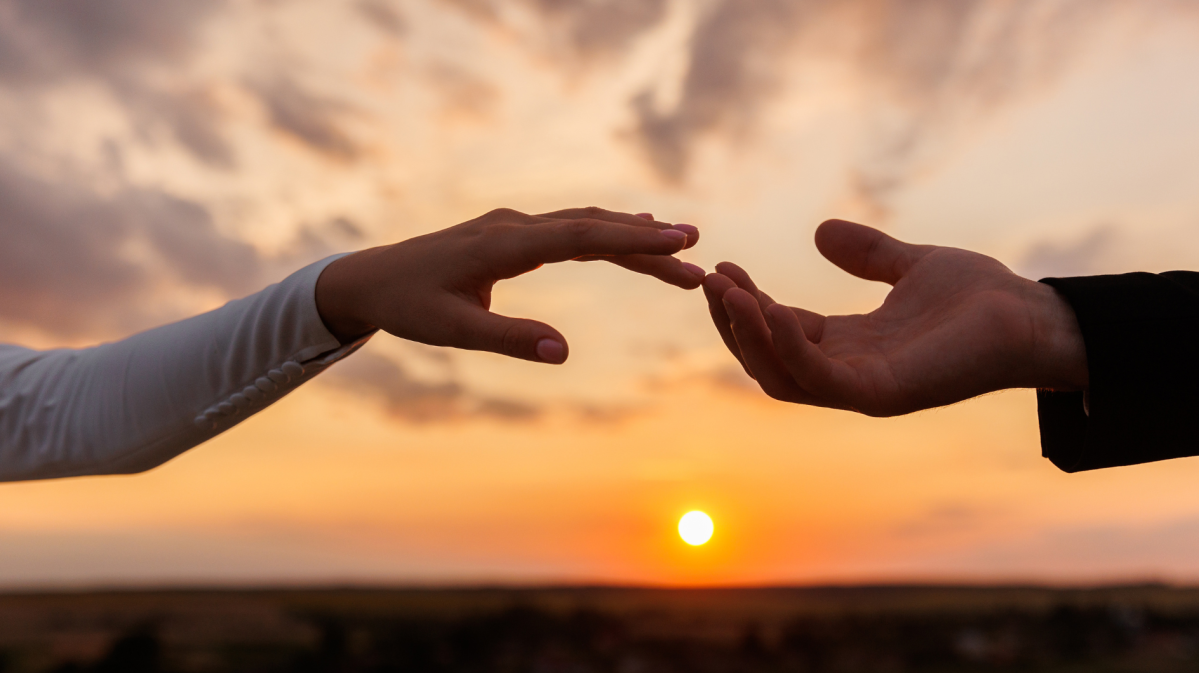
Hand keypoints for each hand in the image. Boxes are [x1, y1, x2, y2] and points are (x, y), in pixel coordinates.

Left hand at [315, 207, 702, 362]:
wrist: (369, 279)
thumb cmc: (408, 306)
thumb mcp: (452, 330)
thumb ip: (508, 339)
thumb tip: (563, 353)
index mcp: (504, 245)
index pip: (582, 236)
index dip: (634, 240)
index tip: (680, 242)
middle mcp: (514, 226)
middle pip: (594, 227)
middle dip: (646, 241)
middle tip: (697, 252)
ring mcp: (514, 226)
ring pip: (585, 224)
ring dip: (630, 235)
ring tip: (680, 246)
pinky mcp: (512, 235)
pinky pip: (569, 229)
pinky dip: (605, 233)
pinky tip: (630, 235)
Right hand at [703, 219, 1088, 415]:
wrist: (1033, 315)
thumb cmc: (981, 298)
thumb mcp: (909, 265)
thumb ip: (867, 255)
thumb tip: (820, 231)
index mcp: (851, 347)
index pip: (780, 332)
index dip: (747, 304)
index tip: (723, 267)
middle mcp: (849, 373)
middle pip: (767, 360)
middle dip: (733, 323)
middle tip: (712, 280)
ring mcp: (864, 389)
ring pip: (782, 376)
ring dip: (748, 336)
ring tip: (727, 291)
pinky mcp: (883, 394)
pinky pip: (819, 379)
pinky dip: (790, 349)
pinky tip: (772, 310)